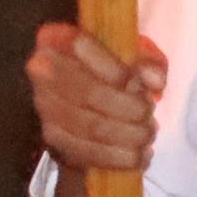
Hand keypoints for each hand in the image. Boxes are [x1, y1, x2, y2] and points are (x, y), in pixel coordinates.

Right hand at [26, 24, 164, 173]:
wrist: (87, 94)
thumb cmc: (111, 67)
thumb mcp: (132, 54)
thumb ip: (148, 61)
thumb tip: (155, 82)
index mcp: (56, 38)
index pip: (79, 45)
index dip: (112, 67)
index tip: (139, 84)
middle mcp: (42, 69)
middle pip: (87, 91)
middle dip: (128, 108)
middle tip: (150, 114)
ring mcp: (44, 105)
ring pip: (89, 126)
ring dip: (127, 136)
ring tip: (148, 136)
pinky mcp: (52, 136)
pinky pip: (85, 153)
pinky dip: (117, 159)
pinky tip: (138, 156)